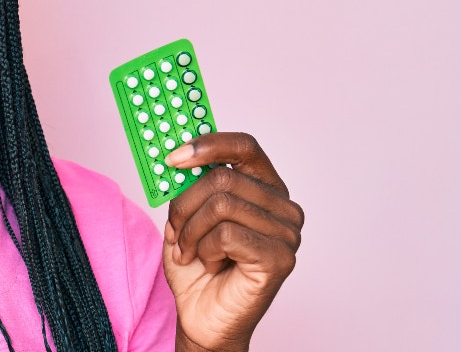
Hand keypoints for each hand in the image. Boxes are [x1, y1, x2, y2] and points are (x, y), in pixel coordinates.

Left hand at [161, 132, 303, 351]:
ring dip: (190, 231)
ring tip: (189, 250)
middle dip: (185, 203)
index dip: (208, 144)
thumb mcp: (186, 215)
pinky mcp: (280, 258)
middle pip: (223, 176)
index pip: (244, 146)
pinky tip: (209, 263)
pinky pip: (226, 234)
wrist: (201, 316)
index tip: (173, 156)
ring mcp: (287, 233)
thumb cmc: (197, 266)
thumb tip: (175, 154)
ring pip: (220, 204)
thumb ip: (188, 183)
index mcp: (264, 188)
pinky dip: (204, 249)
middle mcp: (283, 207)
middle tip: (173, 228)